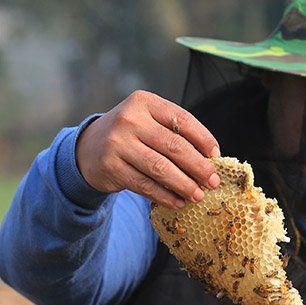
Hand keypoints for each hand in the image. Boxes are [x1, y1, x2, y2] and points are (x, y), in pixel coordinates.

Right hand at [76, 89, 221, 208]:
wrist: (89, 148)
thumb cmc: (131, 135)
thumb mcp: (148, 122)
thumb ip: (174, 133)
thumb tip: (211, 159)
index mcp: (144, 102)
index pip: (182, 120)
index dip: (204, 139)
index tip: (216, 157)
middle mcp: (129, 119)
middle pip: (174, 146)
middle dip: (198, 166)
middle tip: (213, 181)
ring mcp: (118, 143)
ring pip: (160, 168)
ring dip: (184, 185)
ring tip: (198, 195)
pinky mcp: (111, 167)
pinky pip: (145, 185)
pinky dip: (165, 196)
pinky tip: (178, 202)